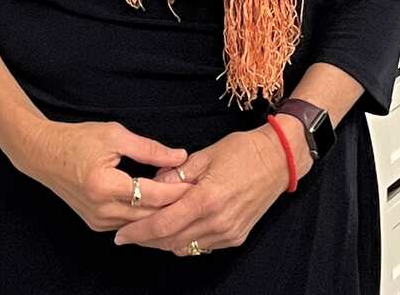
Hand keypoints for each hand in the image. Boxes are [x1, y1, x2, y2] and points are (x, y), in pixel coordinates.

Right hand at [14, 119, 191, 232]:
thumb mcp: (114, 135)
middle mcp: (100, 210)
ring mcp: (97, 220)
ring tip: (187, 202)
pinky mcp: (95, 224)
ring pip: (140, 224)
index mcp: (104, 185)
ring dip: (163, 213)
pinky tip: (163, 208)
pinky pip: (128, 224)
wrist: (42, 154)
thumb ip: (149, 149)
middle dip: (175, 205)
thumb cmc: (77, 139)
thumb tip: (180, 157)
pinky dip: (146, 217)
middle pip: (149, 214)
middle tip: (200, 195)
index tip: (198, 184)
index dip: (177, 190)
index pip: (151, 194)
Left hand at [115, 122, 307, 255]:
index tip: (121, 235)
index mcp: (207, 199)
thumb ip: (175, 174)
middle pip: (171, 240)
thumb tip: (151, 183)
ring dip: (164, 241)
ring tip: (146, 231)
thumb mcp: (204, 155)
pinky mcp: (236, 237)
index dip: (139, 232)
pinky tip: (174, 229)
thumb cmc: (241, 151)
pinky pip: (202, 246)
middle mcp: (218, 222)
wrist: (279, 161)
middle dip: (147, 239)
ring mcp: (228, 233)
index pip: (164, 224)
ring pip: (186, 247)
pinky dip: (185, 240)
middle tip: (127, 234)